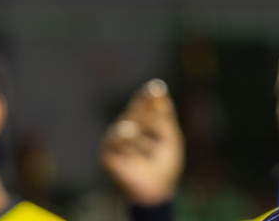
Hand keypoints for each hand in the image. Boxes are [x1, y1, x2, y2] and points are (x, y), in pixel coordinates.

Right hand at [100, 79, 184, 206]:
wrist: (157, 190)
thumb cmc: (165, 165)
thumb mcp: (170, 138)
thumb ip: (165, 118)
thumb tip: (162, 94)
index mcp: (141, 124)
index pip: (143, 105)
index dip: (148, 96)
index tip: (156, 87)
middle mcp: (127, 129)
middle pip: (135, 111)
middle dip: (144, 105)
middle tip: (153, 94)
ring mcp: (117, 141)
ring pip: (126, 122)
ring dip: (139, 120)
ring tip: (148, 118)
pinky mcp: (108, 154)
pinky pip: (113, 141)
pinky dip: (123, 135)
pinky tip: (130, 130)